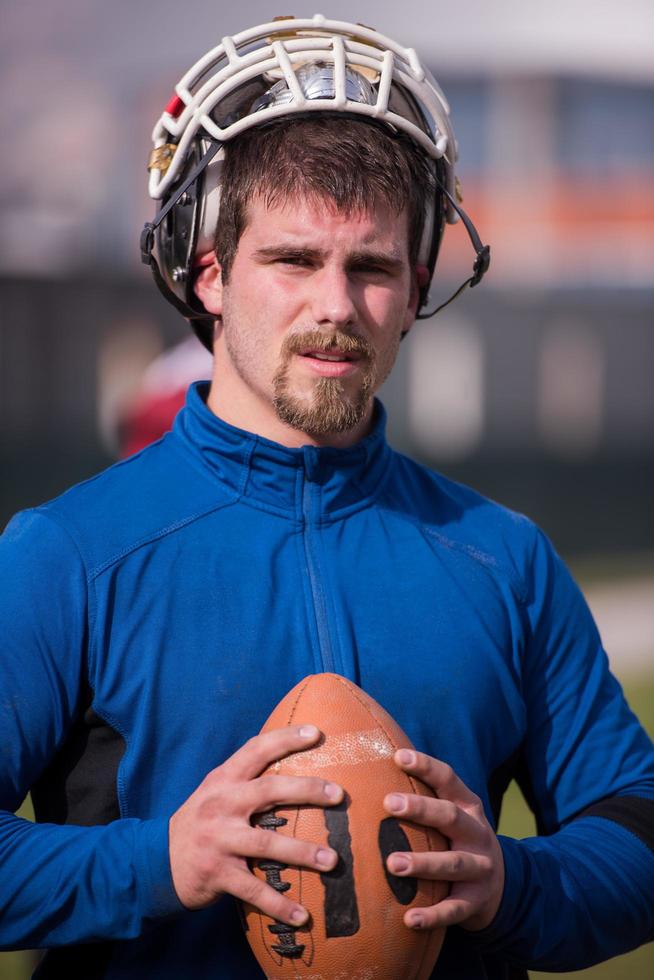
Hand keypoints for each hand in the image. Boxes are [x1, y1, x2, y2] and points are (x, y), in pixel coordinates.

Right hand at [169, 725, 342, 925]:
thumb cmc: (200, 822)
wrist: (155, 861)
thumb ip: (246, 780)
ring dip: (303, 853)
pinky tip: (302, 916)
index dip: (285, 739)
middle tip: (339, 794)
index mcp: (223, 780)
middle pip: (268, 790)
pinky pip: (254, 890)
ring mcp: (218, 840)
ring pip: (267, 844)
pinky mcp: (217, 873)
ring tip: (333, 860)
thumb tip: (294, 766)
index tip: (317, 732)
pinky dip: (279, 905)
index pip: (255, 750)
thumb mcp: (216, 792)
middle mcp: (221, 805)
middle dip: (306, 790)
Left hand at [384, 749, 503, 931]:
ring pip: (453, 864)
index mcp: (468, 806)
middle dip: (421, 808)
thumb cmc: (457, 840)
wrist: (500, 886)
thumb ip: (424, 796)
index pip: (448, 779)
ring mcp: (480, 868)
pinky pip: (454, 909)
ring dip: (423, 863)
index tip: (398, 756)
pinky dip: (433, 915)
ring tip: (392, 864)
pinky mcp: (477, 901)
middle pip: (450, 816)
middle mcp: (477, 833)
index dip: (425, 766)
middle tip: (389, 803)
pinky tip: (409, 919)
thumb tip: (375, 765)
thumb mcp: (451, 814)